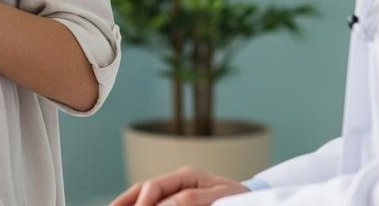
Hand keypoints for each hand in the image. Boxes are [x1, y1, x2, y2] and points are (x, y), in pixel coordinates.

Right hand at [109, 166, 248, 205]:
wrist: (250, 200)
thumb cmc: (239, 198)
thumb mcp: (218, 196)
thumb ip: (191, 199)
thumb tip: (166, 204)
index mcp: (187, 176)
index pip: (155, 186)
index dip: (143, 200)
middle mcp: (177, 183)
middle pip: (144, 190)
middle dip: (127, 202)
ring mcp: (175, 194)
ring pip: (144, 197)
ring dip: (127, 203)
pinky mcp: (176, 203)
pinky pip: (153, 202)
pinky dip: (137, 204)